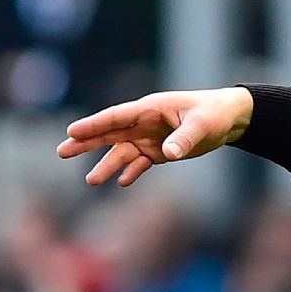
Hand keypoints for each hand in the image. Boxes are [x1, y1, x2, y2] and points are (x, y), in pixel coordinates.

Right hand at [57, 87, 253, 186]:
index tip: (72, 131)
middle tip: (62, 151)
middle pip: (110, 133)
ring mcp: (150, 138)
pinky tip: (122, 182)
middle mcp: (145, 124)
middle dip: (86, 142)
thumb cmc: (213, 114)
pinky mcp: (159, 152)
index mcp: (150, 109)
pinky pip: (140, 163)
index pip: (117, 116)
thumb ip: (184, 138)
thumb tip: (167, 154)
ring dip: (107, 165)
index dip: (94, 124)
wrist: (228, 120)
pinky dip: (131, 172)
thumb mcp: (202, 124)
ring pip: (122, 152)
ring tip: (90, 180)